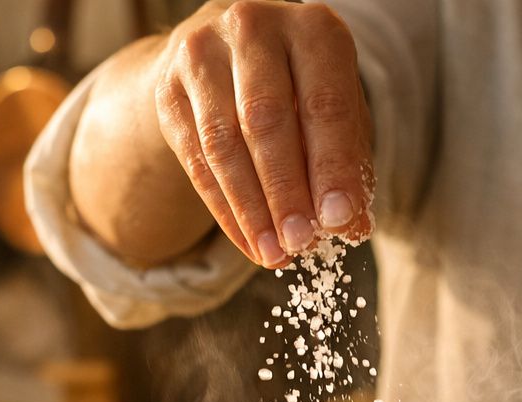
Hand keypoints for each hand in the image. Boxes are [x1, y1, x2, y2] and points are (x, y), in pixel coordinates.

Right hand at [153, 0, 372, 267]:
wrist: (224, 55)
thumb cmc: (298, 88)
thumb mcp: (334, 114)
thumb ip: (348, 164)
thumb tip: (353, 228)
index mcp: (312, 28)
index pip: (325, 104)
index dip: (332, 166)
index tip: (339, 221)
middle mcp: (253, 27)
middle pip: (266, 120)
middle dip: (285, 192)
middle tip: (301, 244)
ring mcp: (202, 52)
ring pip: (223, 143)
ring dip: (251, 209)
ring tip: (275, 254)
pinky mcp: (168, 88)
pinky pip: (196, 159)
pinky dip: (225, 209)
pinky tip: (248, 242)